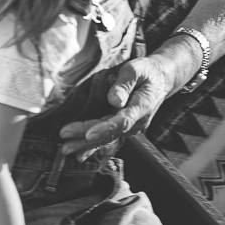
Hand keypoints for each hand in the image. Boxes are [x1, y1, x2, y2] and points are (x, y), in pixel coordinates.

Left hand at [60, 54, 180, 155]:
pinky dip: (93, 146)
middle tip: (64, 137)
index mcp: (141, 107)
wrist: (161, 80)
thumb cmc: (147, 72)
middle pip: (110, 133)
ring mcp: (130, 127)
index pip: (122, 121)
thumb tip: (114, 100)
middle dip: (86, 138)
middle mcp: (137, 122)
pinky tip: (80, 154)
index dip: (104, 129)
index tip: (88, 133)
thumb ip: (125, 84)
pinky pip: (108, 138)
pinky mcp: (124, 128)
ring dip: (86, 145)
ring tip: (66, 150)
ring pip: (107, 139)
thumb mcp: (137, 69)